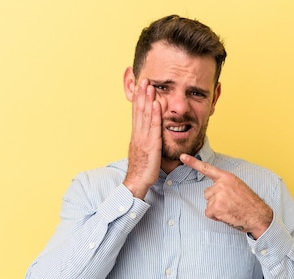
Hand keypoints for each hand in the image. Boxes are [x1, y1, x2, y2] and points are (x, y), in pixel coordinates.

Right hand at [123, 78, 161, 199]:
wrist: (136, 182)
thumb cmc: (141, 170)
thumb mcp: (143, 152)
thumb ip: (146, 142)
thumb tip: (149, 136)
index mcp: (136, 136)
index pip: (137, 114)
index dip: (138, 100)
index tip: (140, 88)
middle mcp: (138, 135)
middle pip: (139, 111)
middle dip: (142, 95)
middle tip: (144, 79)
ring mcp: (144, 139)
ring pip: (145, 116)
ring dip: (147, 100)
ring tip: (150, 86)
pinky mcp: (151, 145)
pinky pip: (153, 127)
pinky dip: (154, 114)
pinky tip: (156, 104)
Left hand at [180, 154, 273, 238]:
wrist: (258, 216)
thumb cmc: (250, 203)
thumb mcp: (238, 186)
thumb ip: (225, 184)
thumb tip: (214, 189)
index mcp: (227, 177)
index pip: (207, 168)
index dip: (193, 162)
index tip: (182, 157)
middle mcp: (221, 184)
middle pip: (207, 193)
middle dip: (215, 200)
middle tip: (230, 204)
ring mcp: (218, 196)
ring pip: (208, 204)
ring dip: (216, 209)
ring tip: (230, 209)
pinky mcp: (216, 208)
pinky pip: (209, 213)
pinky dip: (216, 217)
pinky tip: (227, 215)